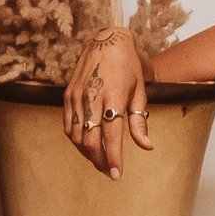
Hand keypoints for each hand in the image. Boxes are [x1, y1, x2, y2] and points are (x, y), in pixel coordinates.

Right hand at [62, 29, 150, 177]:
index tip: (116, 174)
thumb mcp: (139, 92)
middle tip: (109, 171)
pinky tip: (86, 145)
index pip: (111, 135)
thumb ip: (139, 122)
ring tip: (100, 160)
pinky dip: (76, 140)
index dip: (113, 158)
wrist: (106, 40)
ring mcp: (76, 96)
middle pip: (91, 140)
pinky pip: (68, 125)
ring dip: (87, 153)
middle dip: (100, 160)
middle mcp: (92, 97)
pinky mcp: (68, 95)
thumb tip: (147, 147)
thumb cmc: (127, 67)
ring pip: (77, 136)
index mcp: (113, 96)